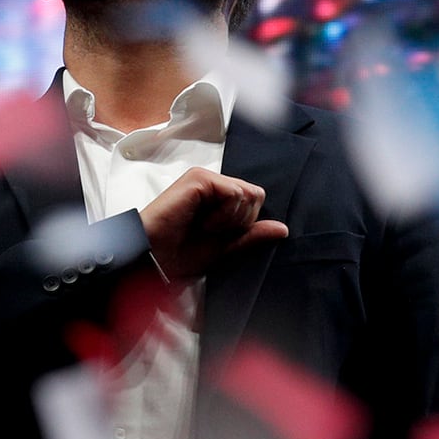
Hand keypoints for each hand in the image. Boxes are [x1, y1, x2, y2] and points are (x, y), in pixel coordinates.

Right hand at [138, 166, 288, 281]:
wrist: (155, 259)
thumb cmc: (180, 255)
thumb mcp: (226, 249)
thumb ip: (252, 236)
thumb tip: (282, 229)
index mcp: (219, 198)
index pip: (255, 201)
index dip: (244, 224)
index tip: (219, 236)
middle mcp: (213, 185)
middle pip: (256, 195)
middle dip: (240, 221)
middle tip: (212, 232)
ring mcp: (205, 179)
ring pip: (248, 194)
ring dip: (230, 220)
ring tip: (205, 227)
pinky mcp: (199, 178)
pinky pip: (234, 194)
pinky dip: (223, 216)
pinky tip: (202, 222)